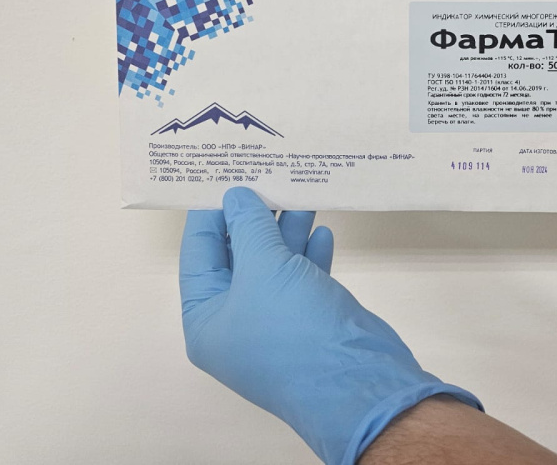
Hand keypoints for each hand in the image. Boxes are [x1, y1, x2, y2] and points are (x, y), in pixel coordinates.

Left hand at [179, 187, 480, 464]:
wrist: (358, 381)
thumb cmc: (294, 327)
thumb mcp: (264, 267)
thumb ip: (248, 226)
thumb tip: (235, 196)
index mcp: (206, 319)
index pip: (199, 254)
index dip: (210, 214)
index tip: (225, 176)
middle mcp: (235, 322)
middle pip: (237, 257)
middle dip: (254, 218)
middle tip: (266, 177)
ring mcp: (274, 324)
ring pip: (273, 265)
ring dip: (286, 231)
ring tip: (300, 194)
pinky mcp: (309, 322)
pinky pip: (302, 280)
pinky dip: (310, 254)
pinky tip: (322, 231)